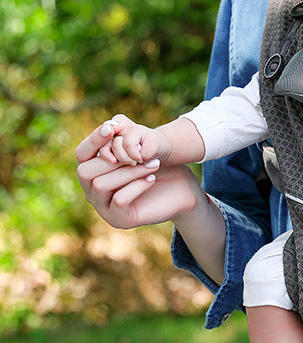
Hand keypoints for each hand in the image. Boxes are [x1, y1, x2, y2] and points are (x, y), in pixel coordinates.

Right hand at [76, 122, 202, 228]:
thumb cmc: (157, 165)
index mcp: (94, 172)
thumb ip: (125, 133)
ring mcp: (103, 207)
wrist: (180, 189)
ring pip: (101, 185)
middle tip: (143, 155)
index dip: (93, 141)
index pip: (80, 154)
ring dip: (129, 172)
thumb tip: (112, 123)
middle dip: (114, 159)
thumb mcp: (142, 146)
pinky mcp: (119, 219)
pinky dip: (136, 186)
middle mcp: (92, 191)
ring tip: (153, 165)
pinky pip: (119, 200)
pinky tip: (151, 178)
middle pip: (85, 171)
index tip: (111, 129)